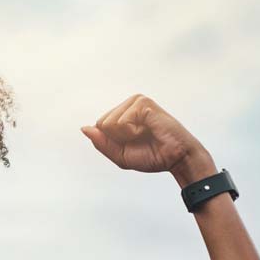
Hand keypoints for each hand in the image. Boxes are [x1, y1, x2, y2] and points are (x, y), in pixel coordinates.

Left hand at [80, 94, 205, 175]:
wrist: (175, 158)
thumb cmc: (151, 156)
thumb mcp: (119, 155)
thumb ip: (101, 143)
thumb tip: (84, 128)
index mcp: (121, 115)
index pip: (98, 127)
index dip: (112, 142)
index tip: (131, 144)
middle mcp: (127, 105)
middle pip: (101, 124)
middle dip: (117, 139)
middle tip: (138, 140)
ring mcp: (136, 102)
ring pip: (109, 123)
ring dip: (125, 136)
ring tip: (144, 134)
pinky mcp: (143, 103)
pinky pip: (122, 121)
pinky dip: (132, 132)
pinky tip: (147, 129)